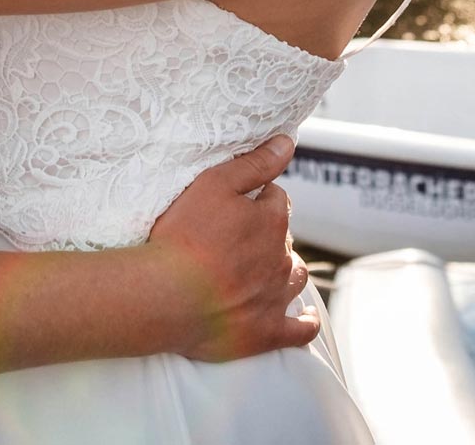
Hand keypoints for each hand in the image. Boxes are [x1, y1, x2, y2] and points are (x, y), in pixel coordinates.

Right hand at [143, 135, 317, 360]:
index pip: (276, 200)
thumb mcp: (214, 184)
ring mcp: (276, 297)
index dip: (258, 197)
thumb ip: (255, 163)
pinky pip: (300, 330)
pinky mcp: (267, 332)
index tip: (237, 203)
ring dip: (285, 268)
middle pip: (284, 238)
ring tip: (267, 266)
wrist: (167, 294)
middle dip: (269, 233)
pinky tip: (307, 318)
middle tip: (238, 235)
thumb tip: (288, 142)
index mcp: (272, 221)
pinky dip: (305, 323)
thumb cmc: (184, 235)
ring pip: (294, 276)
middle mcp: (280, 258)